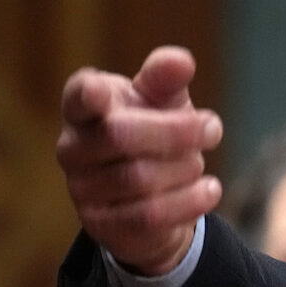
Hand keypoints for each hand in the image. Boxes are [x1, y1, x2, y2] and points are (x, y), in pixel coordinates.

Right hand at [56, 46, 223, 275]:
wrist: (157, 197)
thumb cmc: (155, 133)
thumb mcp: (165, 103)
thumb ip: (167, 80)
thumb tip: (181, 61)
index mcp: (85, 109)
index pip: (77, 97)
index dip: (87, 95)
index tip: (102, 93)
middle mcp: (73, 148)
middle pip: (120, 135)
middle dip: (176, 131)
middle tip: (212, 129)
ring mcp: (82, 189)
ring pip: (139, 178)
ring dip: (186, 168)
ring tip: (200, 163)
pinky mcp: (102, 225)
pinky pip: (149, 216)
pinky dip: (189, 201)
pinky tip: (210, 190)